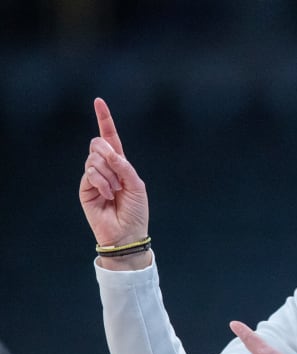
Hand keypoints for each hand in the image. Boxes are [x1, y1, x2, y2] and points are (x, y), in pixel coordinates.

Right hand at [80, 98, 148, 251]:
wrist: (127, 233)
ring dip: (109, 174)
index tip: (98, 101)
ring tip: (115, 191)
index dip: (104, 120)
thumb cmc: (135, 210)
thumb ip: (123, 165)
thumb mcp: (136, 184)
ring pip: (94, 159)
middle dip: (109, 155)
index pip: (110, 138)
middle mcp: (105, 167)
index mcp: (120, 164)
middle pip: (98, 144)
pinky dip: (102, 182)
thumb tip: (107, 149)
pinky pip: (90, 173)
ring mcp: (93, 177)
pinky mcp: (85, 188)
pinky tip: (108, 195)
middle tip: (119, 176)